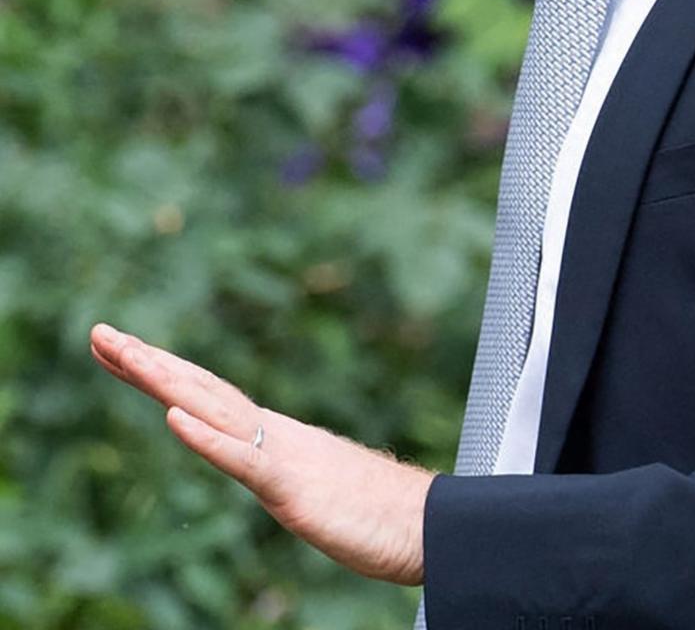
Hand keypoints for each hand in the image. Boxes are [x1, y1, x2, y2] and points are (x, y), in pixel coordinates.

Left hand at [89, 323, 431, 585]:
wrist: (430, 525)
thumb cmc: (379, 513)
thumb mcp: (314, 487)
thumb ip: (286, 468)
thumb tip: (267, 461)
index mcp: (275, 438)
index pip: (207, 396)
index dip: (161, 371)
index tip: (118, 349)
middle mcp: (275, 435)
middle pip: (202, 391)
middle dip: (147, 361)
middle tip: (99, 332)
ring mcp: (284, 457)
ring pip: (216, 411)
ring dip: (166, 383)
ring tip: (125, 355)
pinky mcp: (294, 489)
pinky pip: (245, 460)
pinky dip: (207, 438)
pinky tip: (173, 420)